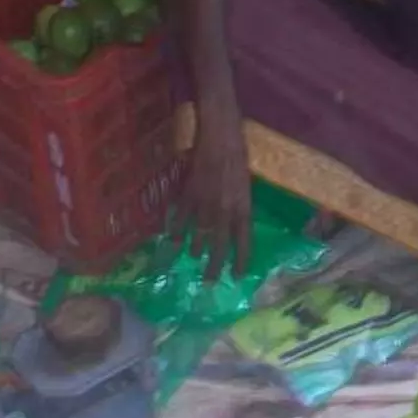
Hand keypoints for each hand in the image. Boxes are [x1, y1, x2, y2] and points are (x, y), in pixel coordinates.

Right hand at [178, 105, 250, 281]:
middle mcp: (225, 211)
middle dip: (214, 267)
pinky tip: (173, 240)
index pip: (244, 242)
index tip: (238, 276)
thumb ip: (239, 205)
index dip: (242, 261)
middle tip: (210, 282)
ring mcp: (205, 205)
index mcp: (244, 207)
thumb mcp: (245, 184)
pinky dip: (176, 231)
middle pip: (219, 247)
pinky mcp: (188, 196)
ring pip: (198, 236)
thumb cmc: (237, 155)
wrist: (219, 136)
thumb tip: (233, 224)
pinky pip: (180, 220)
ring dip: (196, 249)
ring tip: (194, 256)